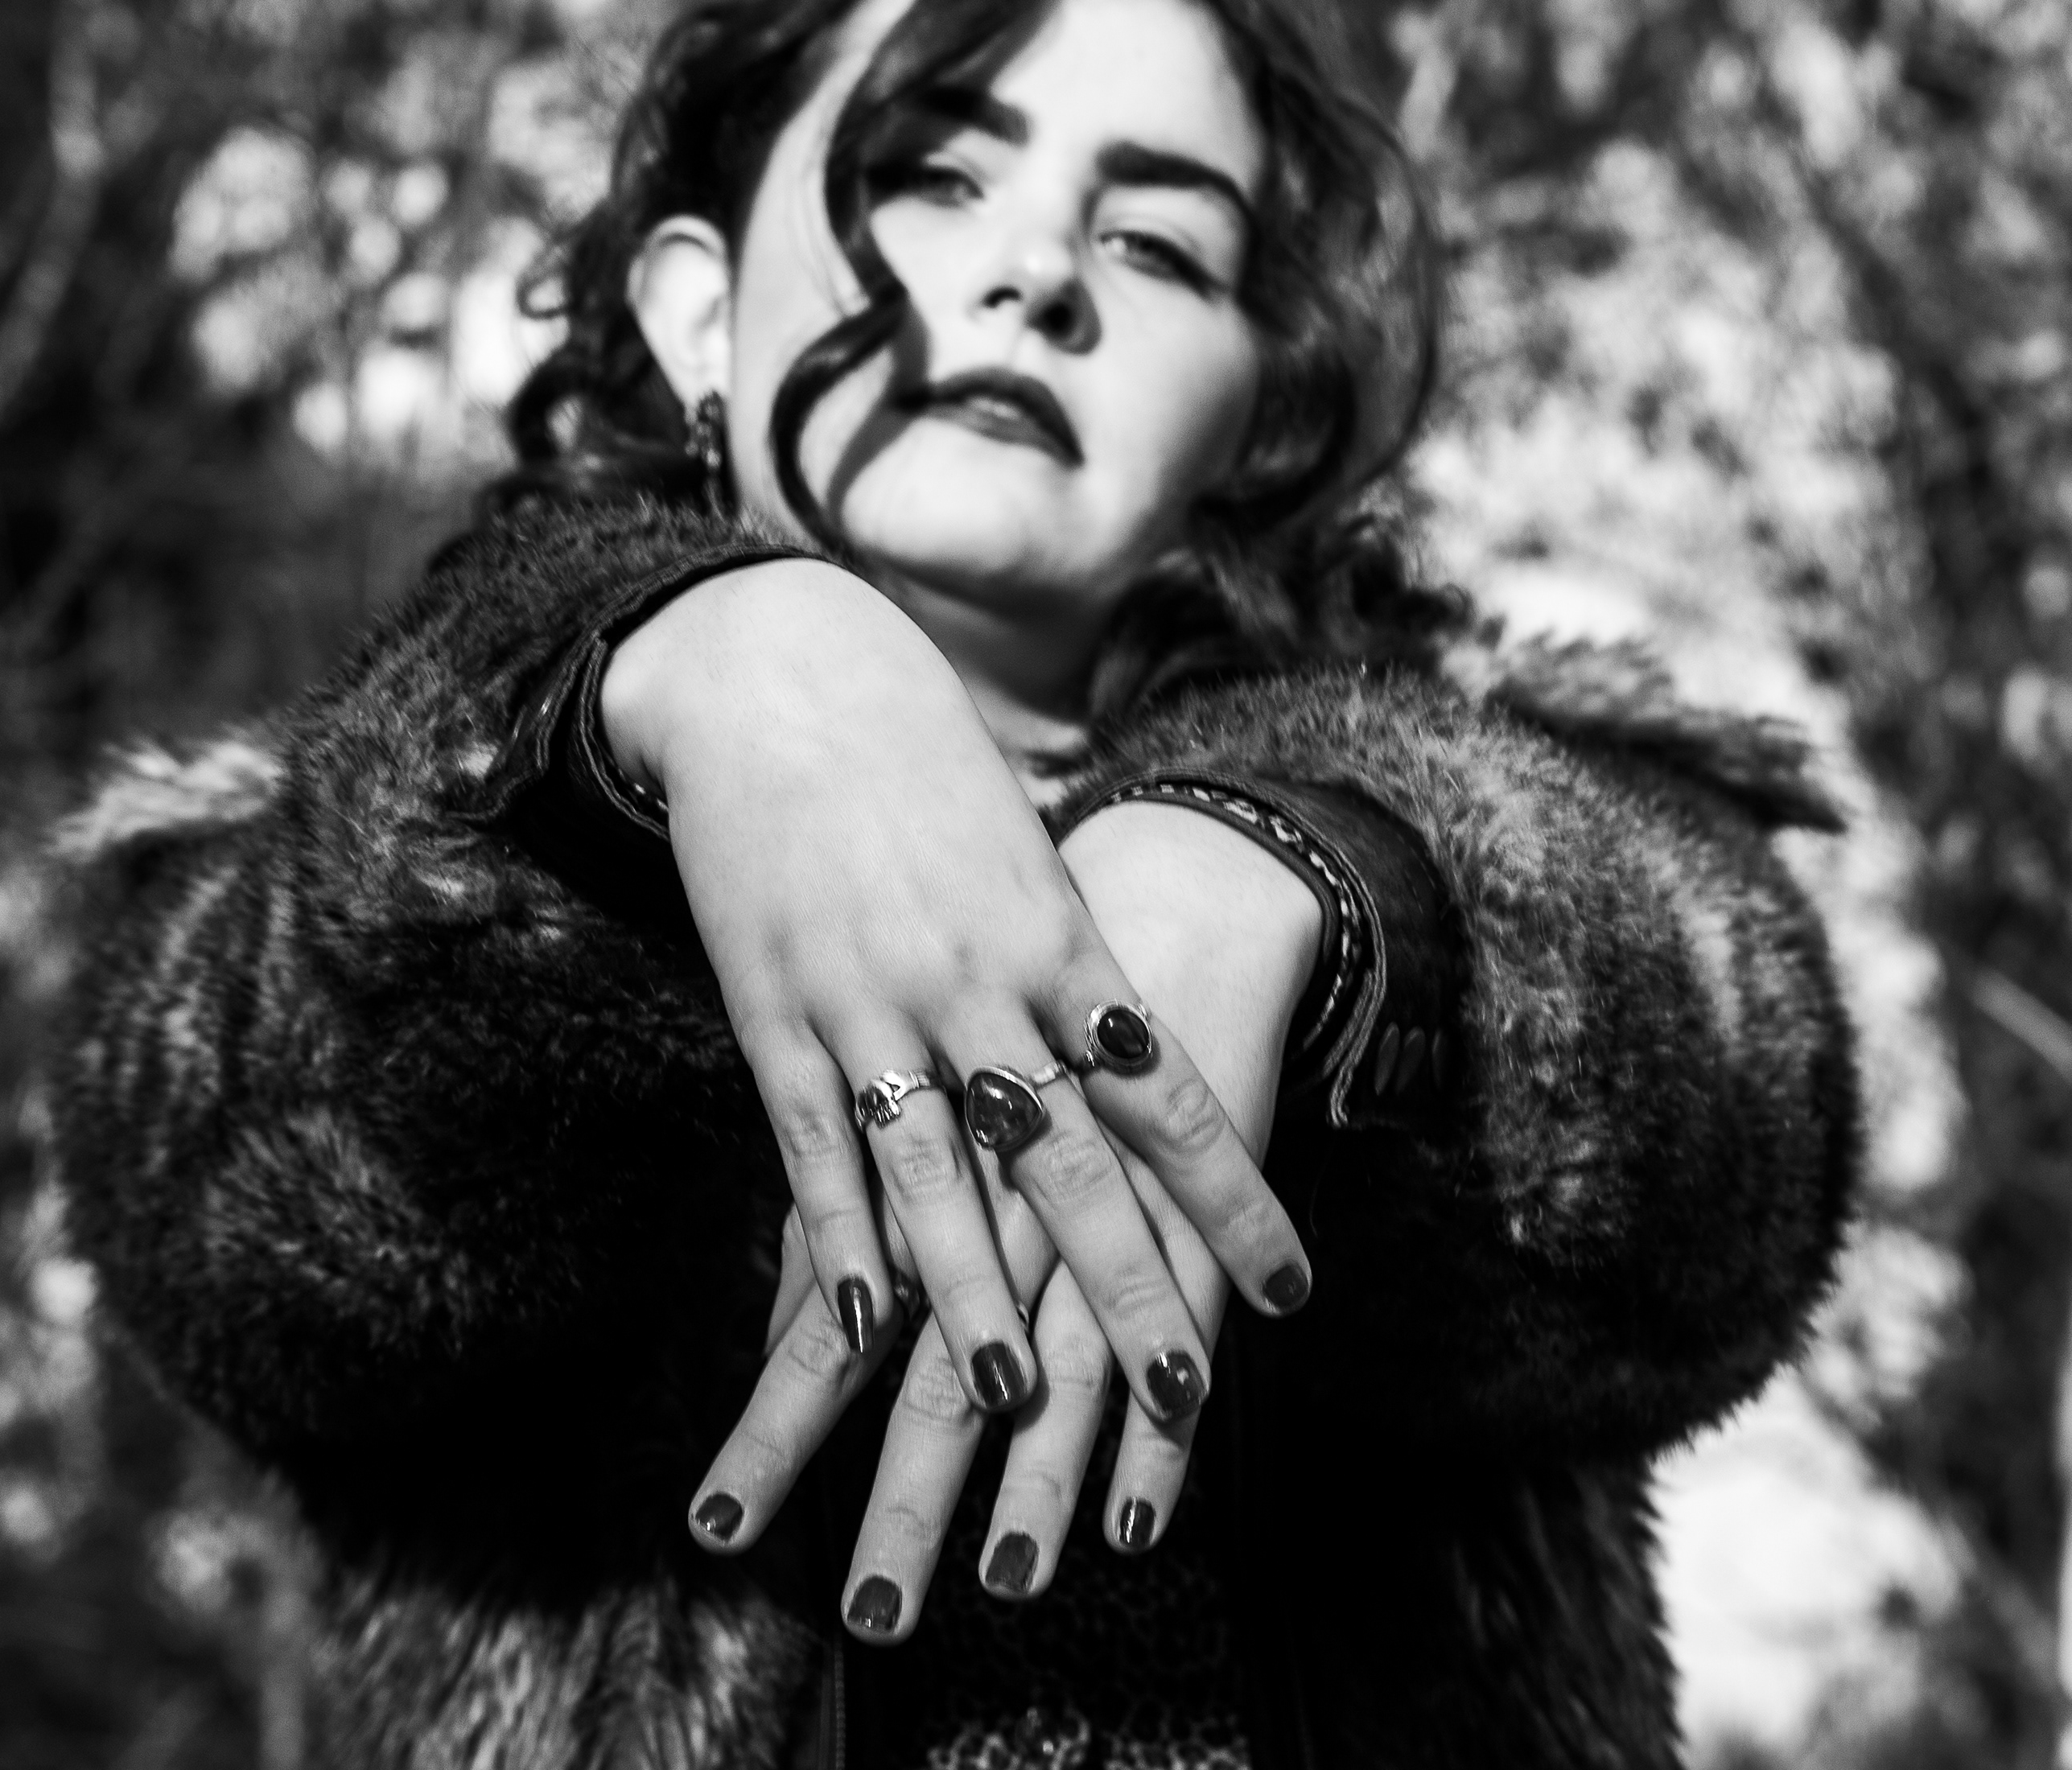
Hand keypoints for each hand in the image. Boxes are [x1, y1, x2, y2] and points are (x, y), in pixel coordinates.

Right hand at [610, 566, 1309, 1554]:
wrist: (787, 674)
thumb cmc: (923, 771)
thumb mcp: (1025, 864)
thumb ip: (1067, 973)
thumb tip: (1129, 1071)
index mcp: (1064, 943)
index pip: (1171, 1100)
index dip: (1234, 1200)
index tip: (1294, 1290)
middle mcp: (983, 983)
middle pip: (1074, 1164)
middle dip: (1131, 1287)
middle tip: (1184, 1397)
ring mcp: (875, 1001)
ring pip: (941, 1171)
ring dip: (975, 1293)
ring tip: (1011, 1396)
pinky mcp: (777, 1011)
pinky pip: (816, 1145)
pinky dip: (839, 1236)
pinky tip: (861, 1320)